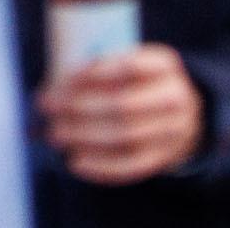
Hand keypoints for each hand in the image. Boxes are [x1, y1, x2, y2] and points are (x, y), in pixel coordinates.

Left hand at [37, 41, 204, 183]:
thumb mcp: (133, 64)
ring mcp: (172, 130)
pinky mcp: (163, 157)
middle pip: (123, 104)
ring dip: (84, 137)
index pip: (129, 66)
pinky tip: (75, 161)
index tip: (63, 79)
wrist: (182, 115)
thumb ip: (103, 67)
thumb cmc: (141, 84)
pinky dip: (100, 166)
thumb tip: (53, 84)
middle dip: (79, 107)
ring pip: (124, 136)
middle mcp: (175, 97)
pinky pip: (130, 166)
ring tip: (55, 134)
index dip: (94, 72)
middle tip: (47, 106)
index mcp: (165, 64)